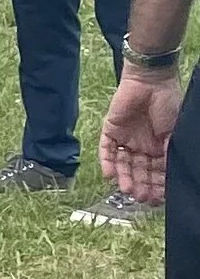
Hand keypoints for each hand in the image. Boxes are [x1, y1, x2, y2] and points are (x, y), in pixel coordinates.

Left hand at [99, 68, 182, 203]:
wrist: (151, 80)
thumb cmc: (167, 103)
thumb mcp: (172, 131)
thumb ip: (167, 152)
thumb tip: (168, 174)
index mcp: (158, 147)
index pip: (155, 171)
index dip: (156, 184)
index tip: (157, 198)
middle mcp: (141, 146)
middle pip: (138, 170)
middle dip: (140, 184)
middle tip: (141, 197)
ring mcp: (125, 139)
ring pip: (122, 164)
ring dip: (124, 177)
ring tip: (127, 190)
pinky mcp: (110, 130)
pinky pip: (106, 150)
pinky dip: (107, 163)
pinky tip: (109, 175)